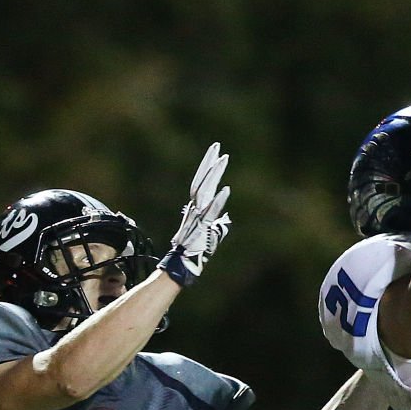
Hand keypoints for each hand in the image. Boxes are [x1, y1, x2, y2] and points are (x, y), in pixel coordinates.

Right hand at [157, 143, 230, 286]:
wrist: (184, 263)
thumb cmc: (196, 249)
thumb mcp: (210, 234)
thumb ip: (218, 224)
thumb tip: (225, 220)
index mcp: (197, 207)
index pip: (202, 181)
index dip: (208, 166)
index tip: (216, 152)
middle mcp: (196, 208)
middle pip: (202, 180)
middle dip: (209, 163)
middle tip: (217, 146)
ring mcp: (197, 216)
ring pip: (205, 191)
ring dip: (214, 175)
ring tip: (223, 159)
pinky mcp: (201, 227)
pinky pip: (210, 212)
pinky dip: (218, 202)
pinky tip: (226, 190)